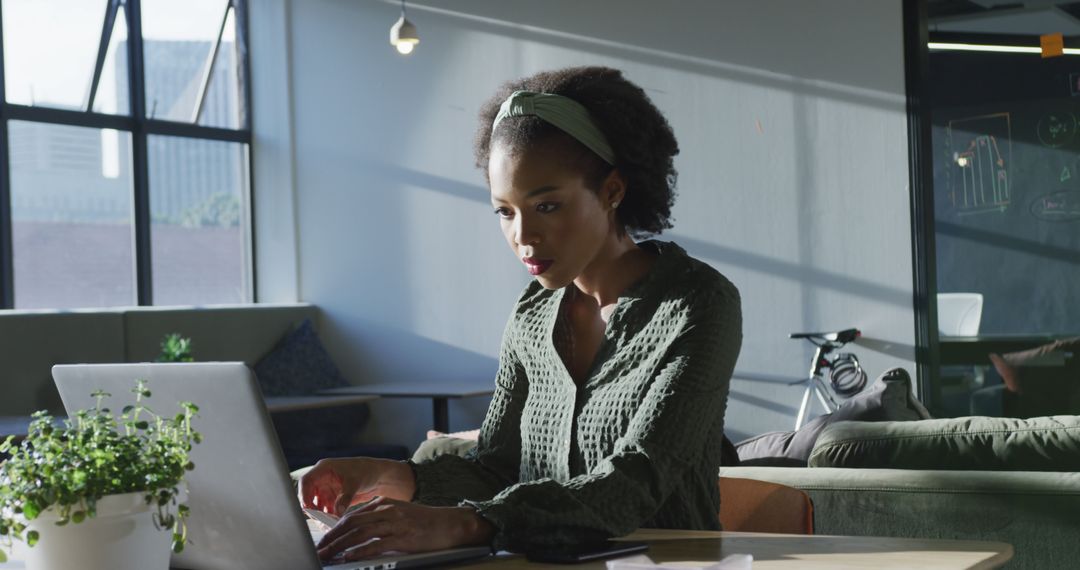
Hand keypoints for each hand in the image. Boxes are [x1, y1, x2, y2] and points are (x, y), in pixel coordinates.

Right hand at [298, 458, 415, 515]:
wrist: (379, 477)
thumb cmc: (367, 471)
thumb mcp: (355, 483)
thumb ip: (345, 497)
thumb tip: (337, 511)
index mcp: (324, 469)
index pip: (306, 481)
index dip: (304, 494)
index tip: (307, 507)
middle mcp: (323, 480)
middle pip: (308, 495)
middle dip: (311, 508)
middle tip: (317, 519)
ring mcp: (327, 490)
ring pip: (316, 505)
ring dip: (320, 515)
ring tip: (326, 524)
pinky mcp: (333, 500)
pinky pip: (326, 511)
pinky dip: (328, 517)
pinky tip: (333, 524)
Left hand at [315, 497, 493, 561]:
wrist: (451, 523)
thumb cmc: (426, 522)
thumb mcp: (400, 514)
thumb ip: (380, 519)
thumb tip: (358, 533)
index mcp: (384, 504)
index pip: (352, 515)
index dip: (334, 528)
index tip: (323, 540)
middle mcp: (387, 511)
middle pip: (351, 523)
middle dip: (332, 538)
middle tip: (319, 549)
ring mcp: (395, 523)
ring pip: (360, 533)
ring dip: (340, 545)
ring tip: (328, 555)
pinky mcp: (403, 537)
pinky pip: (376, 544)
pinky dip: (359, 551)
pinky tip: (349, 557)